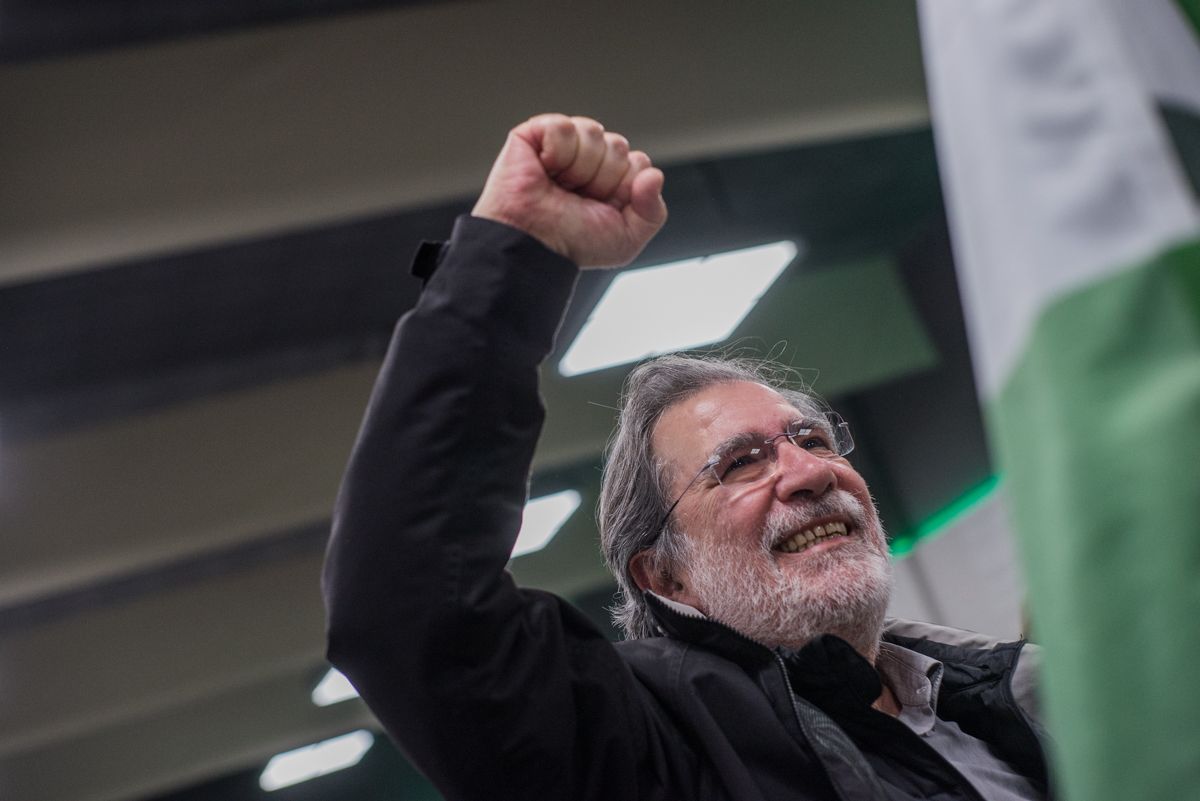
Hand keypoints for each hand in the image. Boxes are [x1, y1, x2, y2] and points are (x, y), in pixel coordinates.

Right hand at [472, 114, 667, 268]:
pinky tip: (545, 169)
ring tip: (559, 185)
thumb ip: (653, 211)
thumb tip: (654, 175)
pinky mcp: (535, 134)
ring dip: (580, 168)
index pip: (638, 163)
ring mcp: (562, 145)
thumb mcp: (626, 239)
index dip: (624, 188)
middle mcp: (589, 159)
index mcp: (611, 179)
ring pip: (594, 132)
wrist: (534, 246)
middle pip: (618, 146)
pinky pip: (564, 127)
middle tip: (577, 199)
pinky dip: (556, 152)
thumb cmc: (572, 245)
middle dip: (603, 178)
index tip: (602, 209)